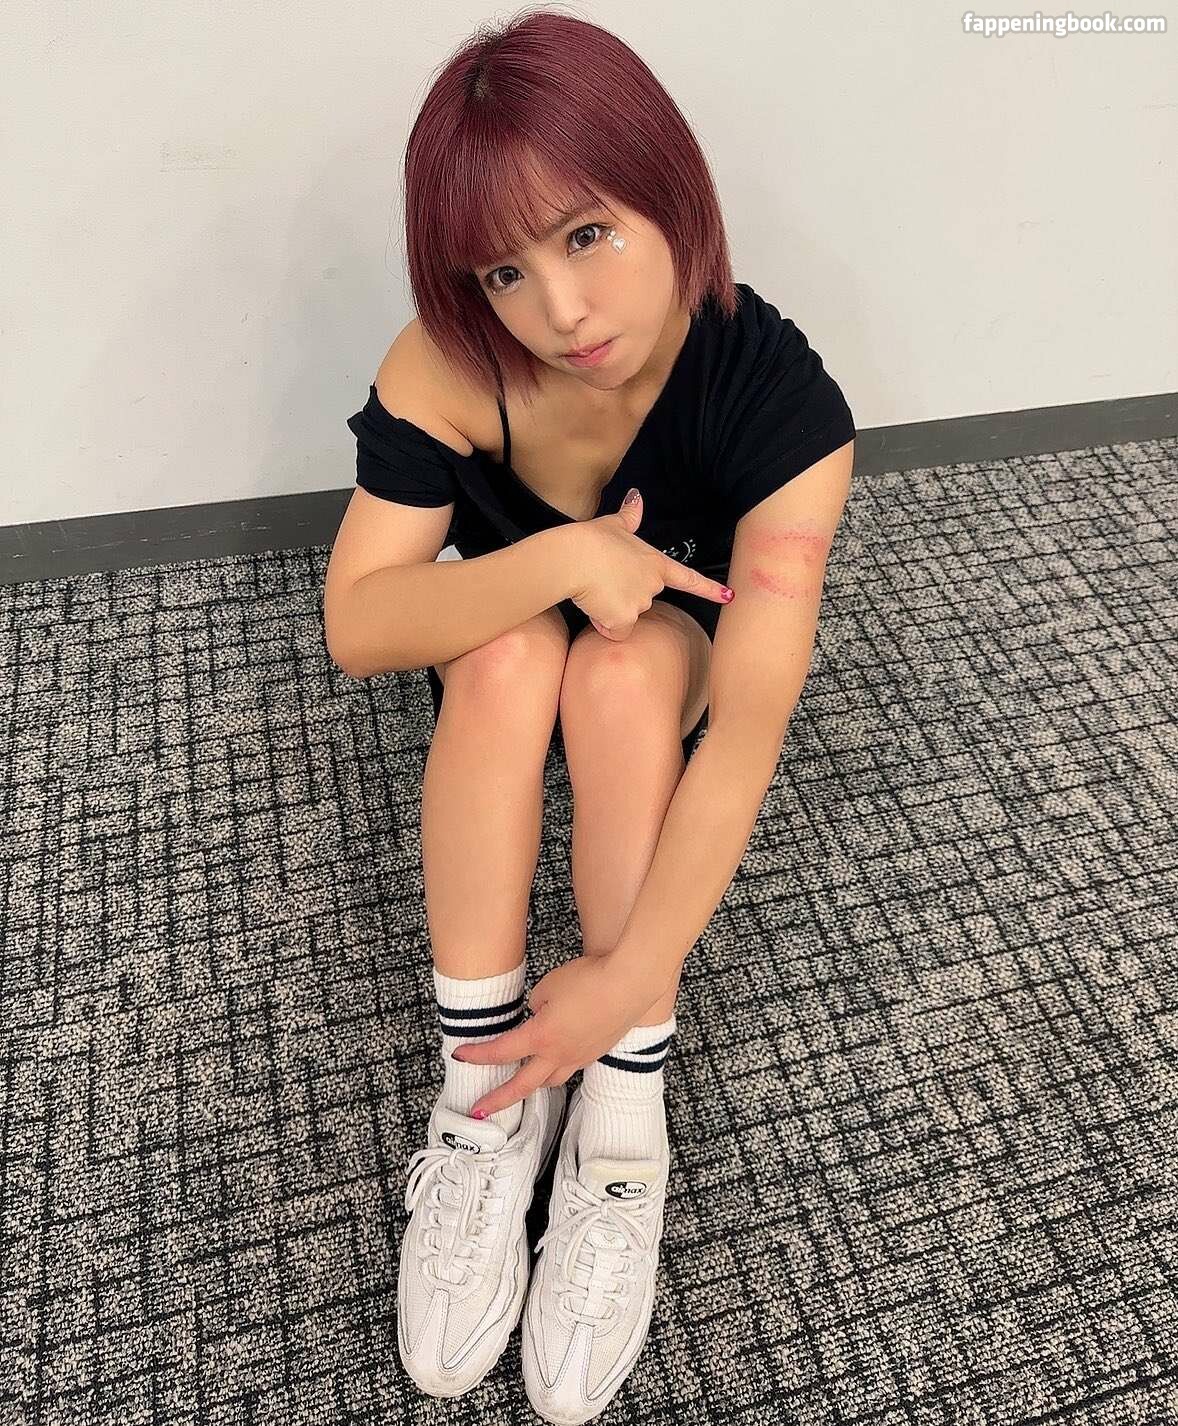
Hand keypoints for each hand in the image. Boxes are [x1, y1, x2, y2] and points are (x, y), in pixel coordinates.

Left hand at [452, 952, 670, 1119]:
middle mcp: (559, 1054)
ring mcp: (581, 1057)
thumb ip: (536, 1005)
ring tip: (519, 1086)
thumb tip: (538, 1016)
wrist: (630, 983)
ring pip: (550, 1081)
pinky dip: (556, 1069)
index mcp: (541, 1037)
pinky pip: (570, 1068)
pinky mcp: (597, 1051)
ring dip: (531, 1086)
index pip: (501, 1052)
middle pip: (523, 1086)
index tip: (459, 1056)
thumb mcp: (548, 986)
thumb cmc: (589, 980)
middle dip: (498, 1099)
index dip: (477, 1055)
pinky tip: (555, 1061)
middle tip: (479, 1110)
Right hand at [568, 490, 732, 641]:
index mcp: (654, 562)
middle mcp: (653, 585)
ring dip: (610, 610)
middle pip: (641, 601)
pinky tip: (592, 603)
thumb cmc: (590, 540)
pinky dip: (602, 623)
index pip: (687, 578)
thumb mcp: (612, 524)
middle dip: (623, 597)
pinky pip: (614, 630)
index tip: (729, 596)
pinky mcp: (624, 619)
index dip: (708, 588)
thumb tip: (636, 497)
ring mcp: (641, 603)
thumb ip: (629, 516)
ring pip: (625, 618)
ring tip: (594, 589)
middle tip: (603, 581)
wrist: (572, 558)